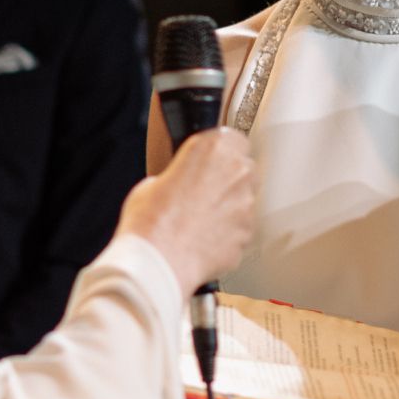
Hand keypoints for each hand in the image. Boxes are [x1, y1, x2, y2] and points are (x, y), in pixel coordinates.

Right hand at [120, 127, 256, 294]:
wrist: (159, 259)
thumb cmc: (151, 220)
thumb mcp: (154, 182)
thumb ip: (178, 176)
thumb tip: (180, 186)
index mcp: (214, 148)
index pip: (234, 139)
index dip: (221, 153)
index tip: (212, 162)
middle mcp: (237, 172)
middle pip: (244, 169)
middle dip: (229, 180)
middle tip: (204, 193)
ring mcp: (246, 205)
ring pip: (245, 201)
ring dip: (229, 208)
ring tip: (200, 222)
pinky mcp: (248, 234)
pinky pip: (241, 230)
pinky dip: (228, 234)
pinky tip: (204, 240)